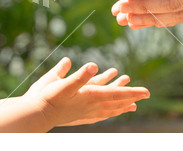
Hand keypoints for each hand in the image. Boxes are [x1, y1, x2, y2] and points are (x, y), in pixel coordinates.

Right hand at [23, 57, 149, 128]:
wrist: (35, 115)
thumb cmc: (47, 97)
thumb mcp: (61, 83)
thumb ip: (78, 75)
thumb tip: (93, 65)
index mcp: (90, 96)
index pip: (117, 94)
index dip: (132, 92)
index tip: (147, 92)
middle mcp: (91, 105)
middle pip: (116, 101)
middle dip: (131, 97)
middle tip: (145, 94)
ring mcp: (86, 112)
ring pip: (109, 108)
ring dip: (121, 104)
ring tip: (132, 103)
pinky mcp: (79, 115)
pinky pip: (100, 114)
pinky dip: (108, 112)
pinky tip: (110, 112)